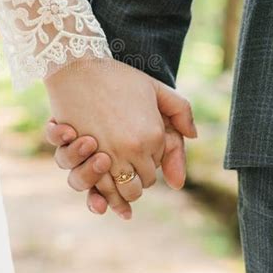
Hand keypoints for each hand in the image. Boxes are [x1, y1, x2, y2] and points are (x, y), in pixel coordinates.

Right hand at [44, 58, 196, 217]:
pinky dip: (100, 199)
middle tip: (127, 170)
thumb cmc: (119, 78)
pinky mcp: (81, 157)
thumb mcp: (156, 88)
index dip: (147, 166)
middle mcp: (133, 150)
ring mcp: (106, 155)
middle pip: (139, 186)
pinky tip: (103, 205)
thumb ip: (181, 111)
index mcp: (154, 136)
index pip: (155, 170)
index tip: (137, 153)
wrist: (79, 68)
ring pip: (120, 192)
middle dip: (135, 181)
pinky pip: (95, 188)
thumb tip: (193, 137)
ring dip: (118, 193)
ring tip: (116, 186)